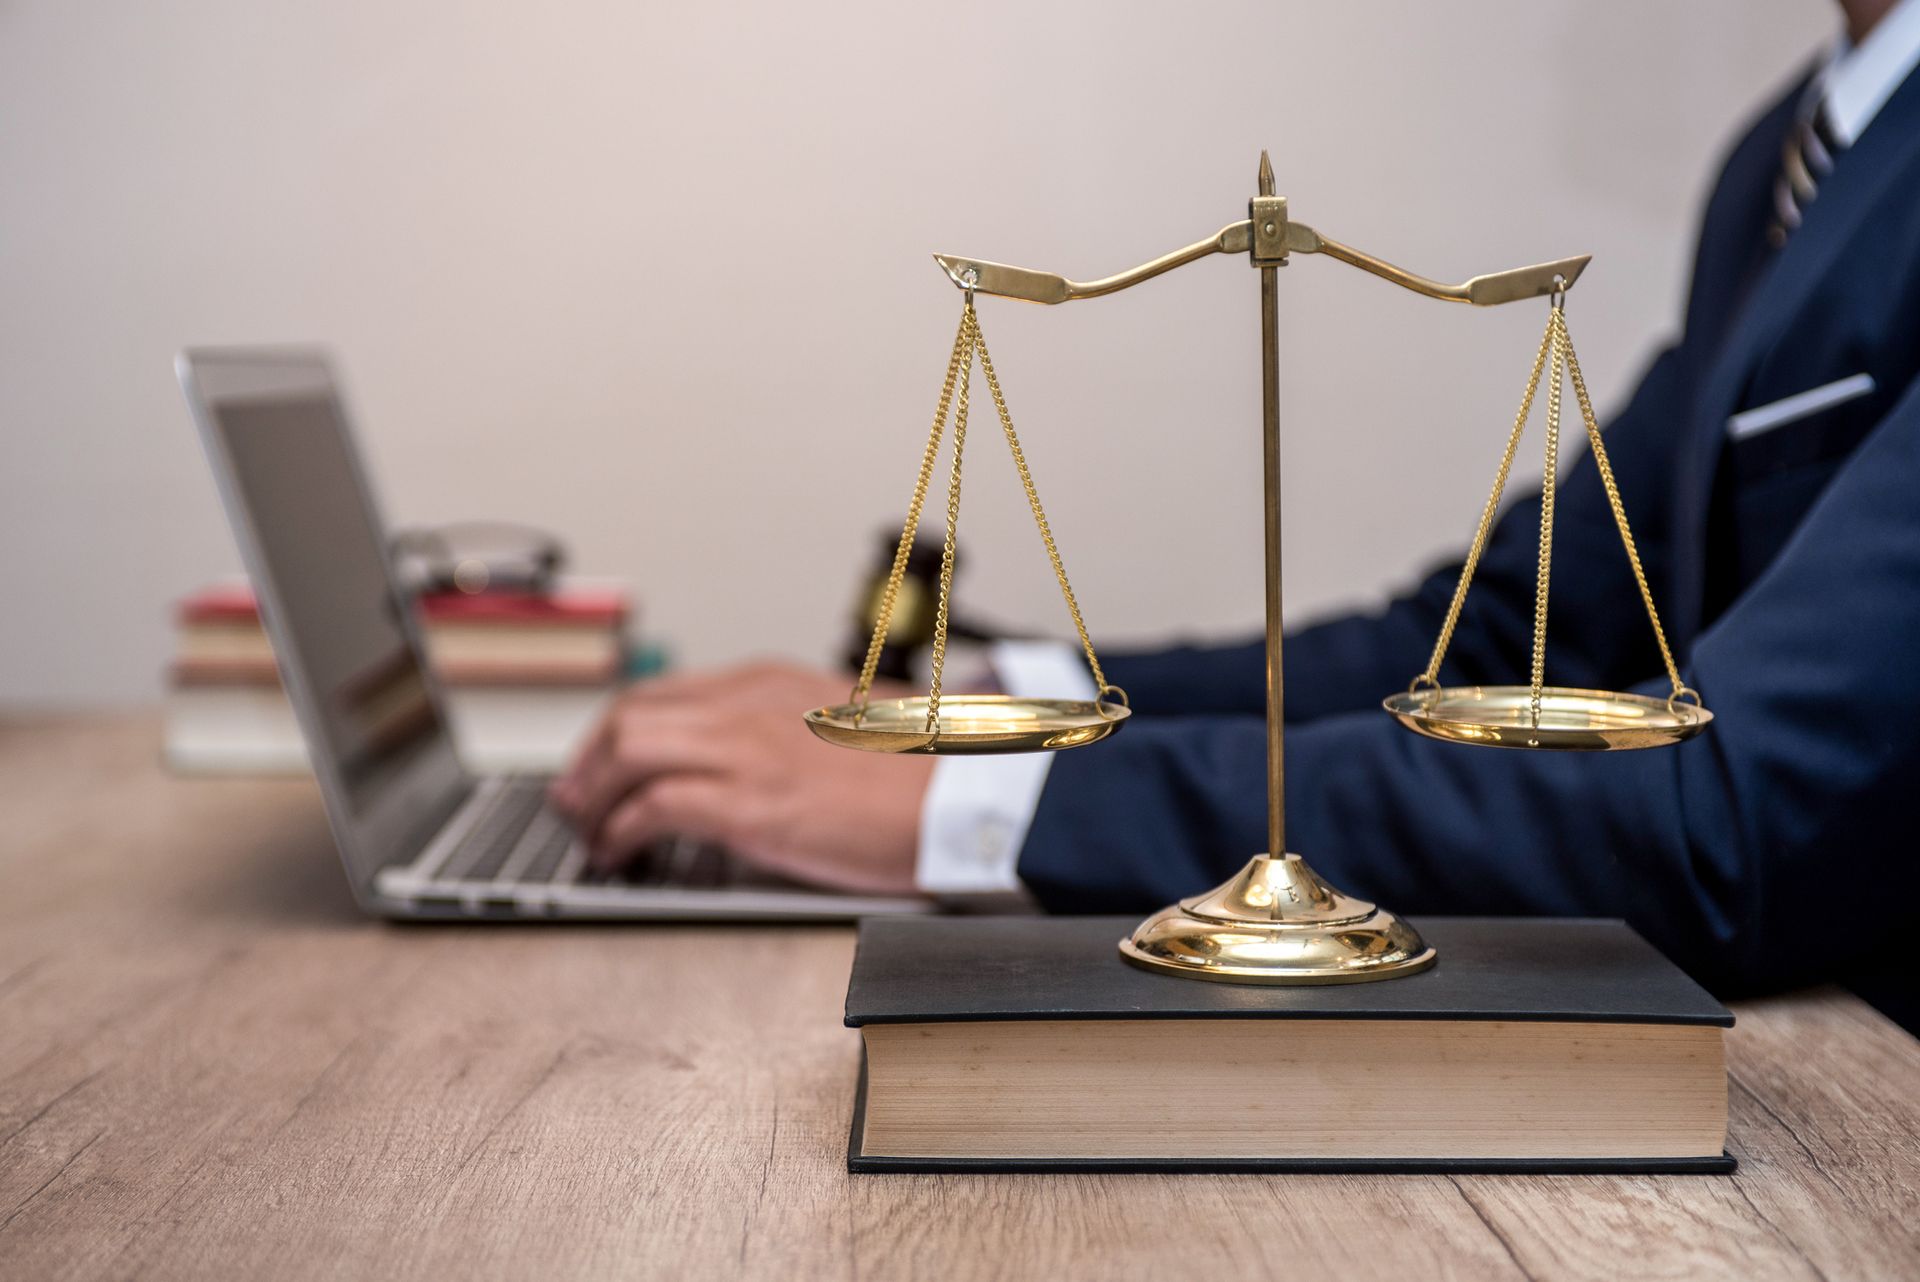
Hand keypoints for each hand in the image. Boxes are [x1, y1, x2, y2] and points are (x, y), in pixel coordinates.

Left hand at [549, 661, 932, 895]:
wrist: (966, 791)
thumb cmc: (925, 767)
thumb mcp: (846, 725)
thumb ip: (793, 732)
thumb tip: (762, 766)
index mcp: (768, 682)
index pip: (666, 695)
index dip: (618, 732)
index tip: (602, 763)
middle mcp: (746, 704)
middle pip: (631, 715)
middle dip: (588, 759)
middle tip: (574, 798)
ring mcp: (745, 750)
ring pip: (628, 751)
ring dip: (593, 794)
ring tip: (586, 829)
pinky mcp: (750, 802)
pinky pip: (655, 806)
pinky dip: (622, 830)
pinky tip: (618, 852)